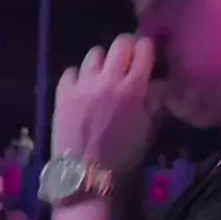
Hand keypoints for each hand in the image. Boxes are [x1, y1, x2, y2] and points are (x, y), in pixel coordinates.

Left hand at [52, 35, 162, 174]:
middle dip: (125, 50)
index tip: (145, 59)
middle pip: (119, 43)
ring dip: (101, 63)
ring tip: (101, 79)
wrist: (85, 176)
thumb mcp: (147, 131)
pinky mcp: (62, 93)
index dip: (146, 50)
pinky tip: (81, 91)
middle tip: (124, 64)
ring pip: (94, 54)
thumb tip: (158, 82)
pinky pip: (71, 71)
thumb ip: (154, 102)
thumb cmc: (121, 158)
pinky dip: (77, 77)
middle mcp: (108, 80)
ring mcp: (83, 85)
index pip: (144, 48)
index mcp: (134, 89)